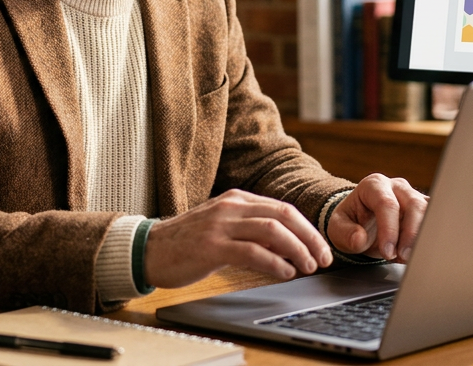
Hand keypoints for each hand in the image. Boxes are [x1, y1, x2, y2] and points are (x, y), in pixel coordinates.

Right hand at [143, 190, 333, 288]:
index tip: (321, 247)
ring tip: (308, 267)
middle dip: (309, 238)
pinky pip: (252, 252)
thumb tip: (288, 245)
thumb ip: (252, 231)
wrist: (149, 249)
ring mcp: (220, 225)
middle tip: (323, 258)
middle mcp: (230, 207)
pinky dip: (274, 263)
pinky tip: (284, 272)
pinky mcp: (211, 246)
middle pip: (283, 216)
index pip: (283, 208)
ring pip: (272, 231)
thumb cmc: (187, 242)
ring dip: (297, 250)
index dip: (307, 229)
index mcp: (236, 199)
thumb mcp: (223, 227)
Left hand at [327, 174, 427, 262]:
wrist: (361, 223)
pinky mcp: (425, 210)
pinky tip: (421, 252)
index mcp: (374, 185)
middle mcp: (397, 187)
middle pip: (414, 204)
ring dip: (423, 237)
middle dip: (410, 234)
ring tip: (410, 257)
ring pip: (430, 211)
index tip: (388, 252)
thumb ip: (345, 233)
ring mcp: (413, 196)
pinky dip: (431, 237)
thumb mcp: (337, 229)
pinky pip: (435, 220)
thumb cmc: (351, 223)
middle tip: (402, 257)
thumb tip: (359, 239)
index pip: (386, 203)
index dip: (389, 229)